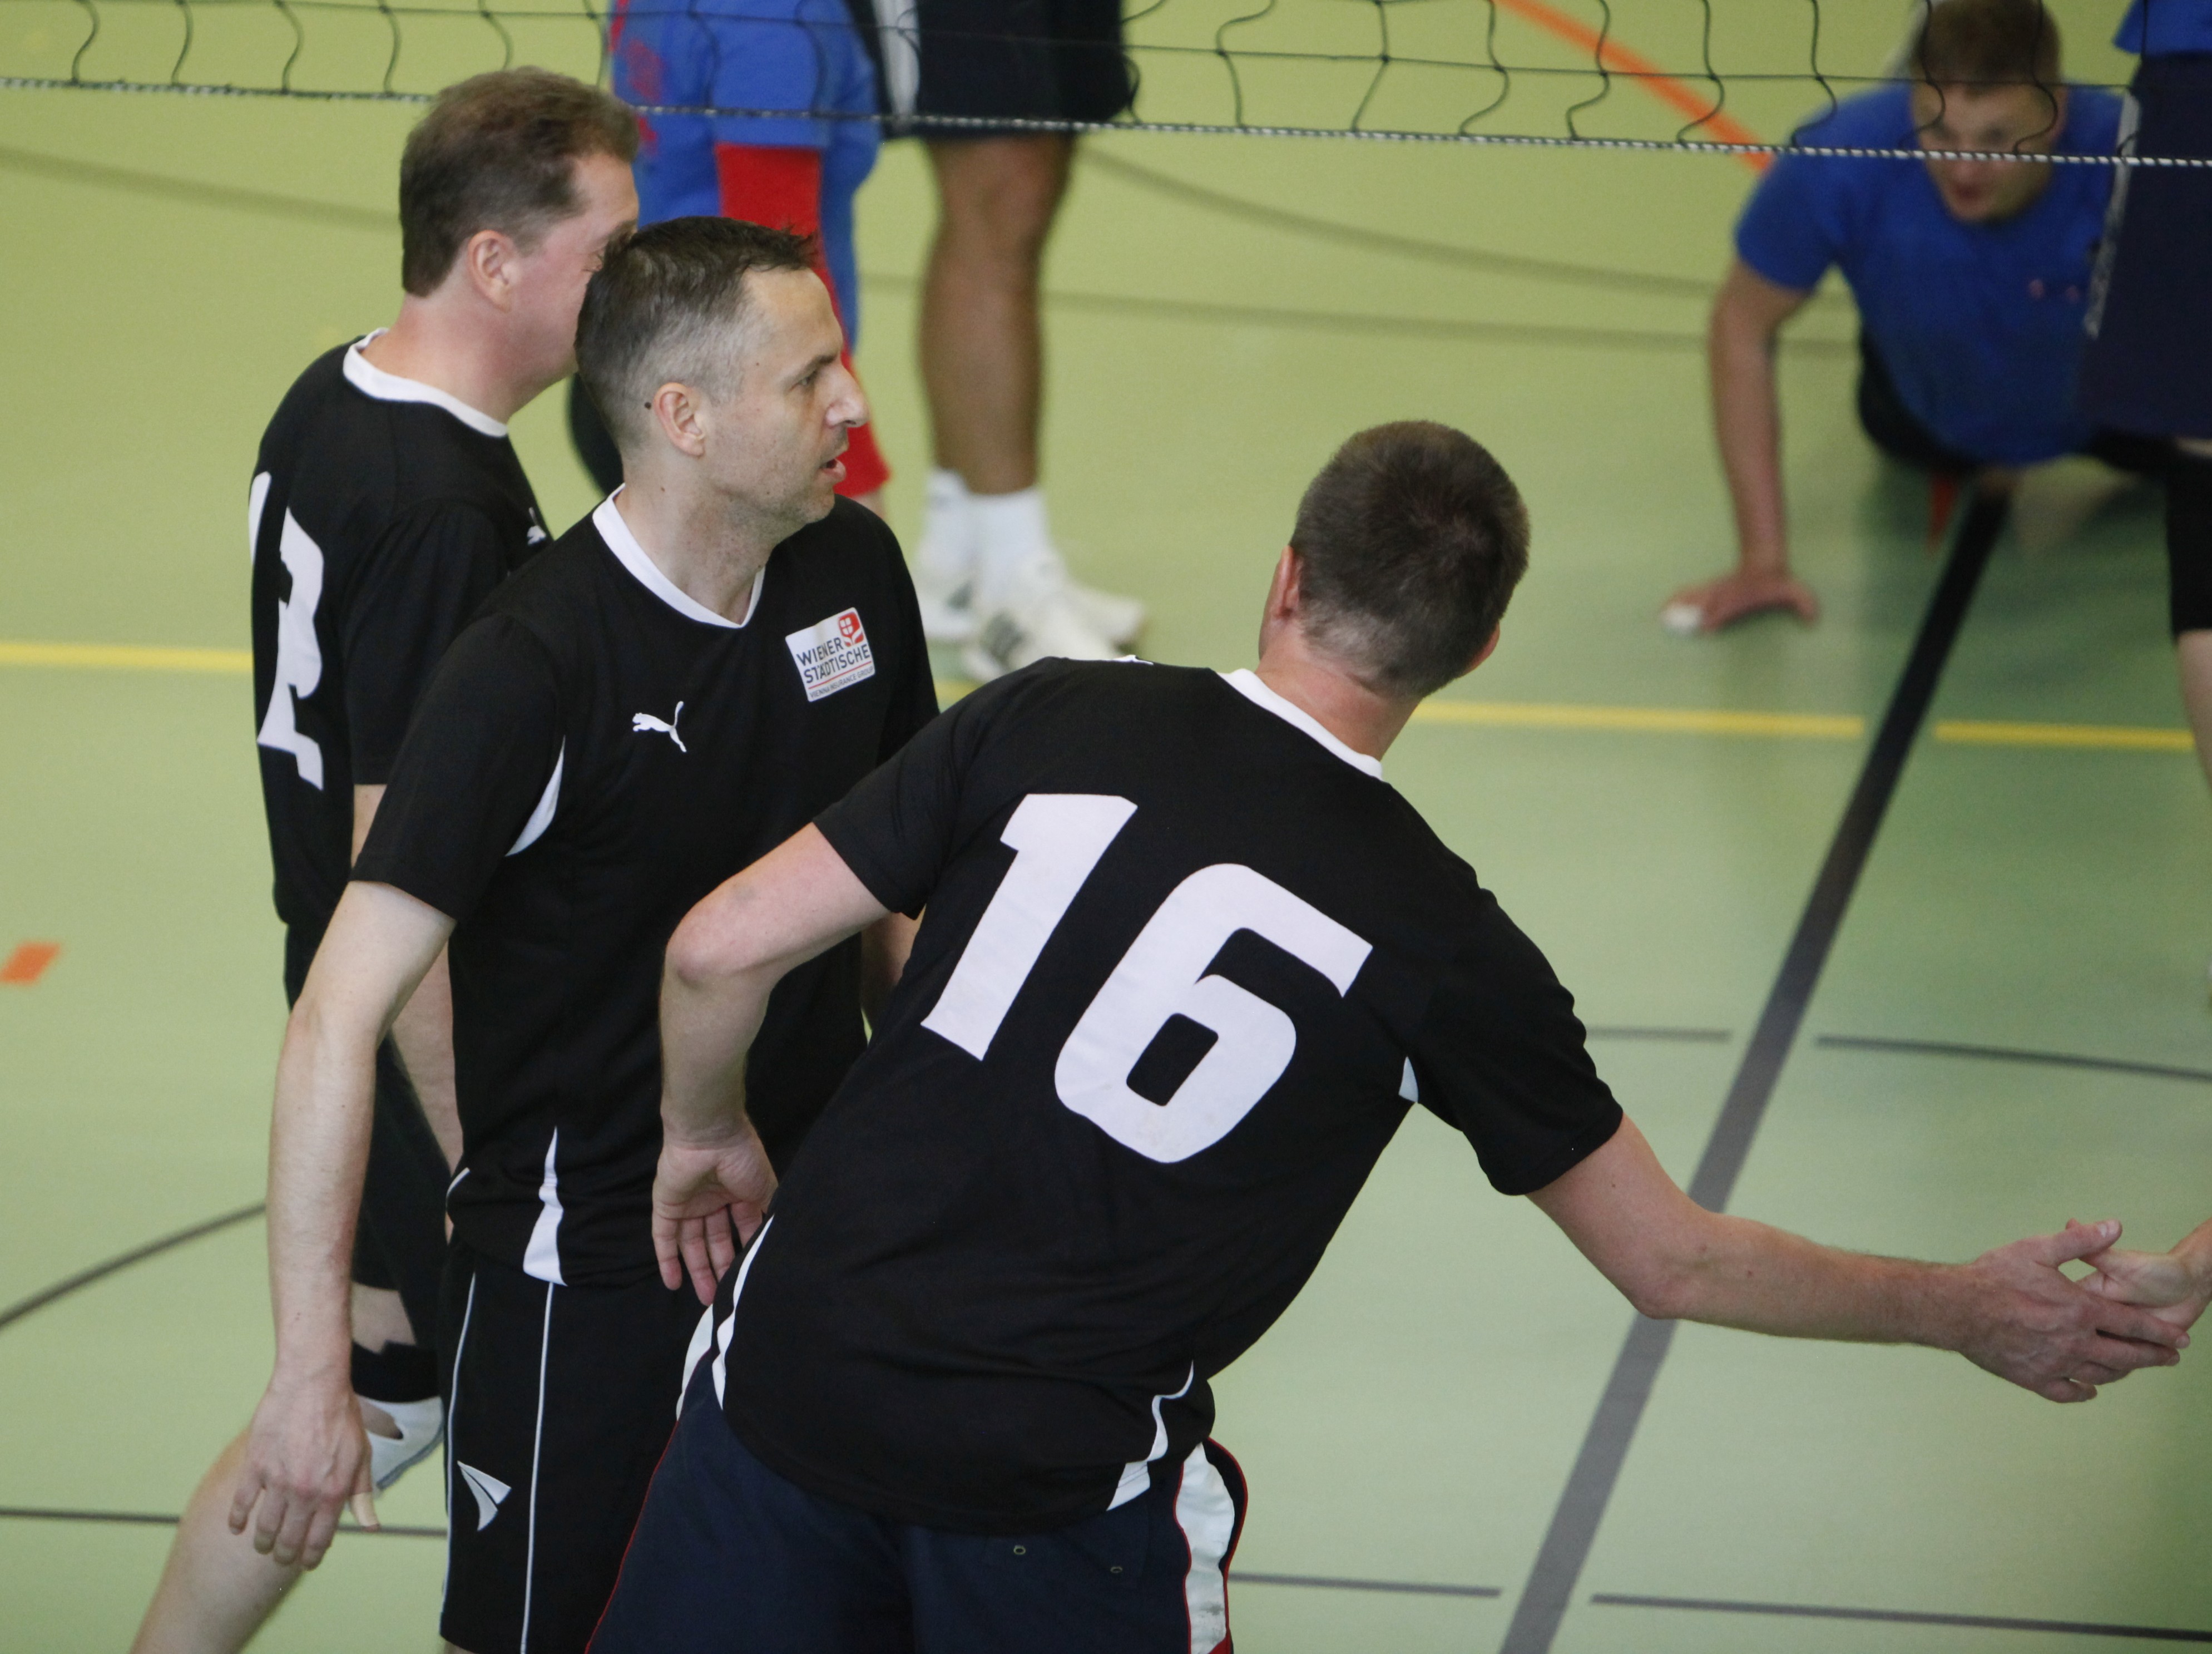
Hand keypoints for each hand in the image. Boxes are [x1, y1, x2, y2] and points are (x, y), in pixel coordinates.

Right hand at [228, 1374, 376, 1568]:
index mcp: (333, 1491)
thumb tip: (370, 1526)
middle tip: (282, 1558)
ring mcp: (277, 1481)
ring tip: (263, 1545)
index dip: (312, 1557)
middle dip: (286, 1555)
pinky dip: (237, 1520)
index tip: (307, 1563)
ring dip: (263, 1542)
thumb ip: (362, 1494)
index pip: (320, 1539)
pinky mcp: (255, 1466)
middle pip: (290, 1540)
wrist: (313, 1384)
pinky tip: (236, 1528)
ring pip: (265, 1527)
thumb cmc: (341, 1416)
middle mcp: (305, 1492)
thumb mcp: (361, 1455)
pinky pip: (241, 1503)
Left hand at [652, 1123, 776, 1302]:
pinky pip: (664, 1238)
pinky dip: (667, 1260)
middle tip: (724, 1297)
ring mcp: (688, 1204)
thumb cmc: (742, 1160)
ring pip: (691, 1243)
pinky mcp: (666, 1207)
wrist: (710, 1137)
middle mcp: (712, 1200)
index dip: (744, 1253)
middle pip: (715, 1241)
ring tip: (706, 1298)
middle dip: (720, 1268)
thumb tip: (769, 1241)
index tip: (748, 1278)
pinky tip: (672, 1284)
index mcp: (737, 1193)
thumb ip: (765, 1215)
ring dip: (698, 1270)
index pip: (740, 1229)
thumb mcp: (764, 1189)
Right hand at [1662, 568, 1818, 633]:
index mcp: (1743, 596)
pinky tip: (1663, 608)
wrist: (1765, 560)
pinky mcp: (1709, 589)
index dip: (1718, 615)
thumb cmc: (1779, 582)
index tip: (1706, 627)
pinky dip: (1676, 599)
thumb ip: (1805, 604)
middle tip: (1675, 623)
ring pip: (1693, 596)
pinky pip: (1689, 593)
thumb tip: (1814, 620)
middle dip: (1691, 613)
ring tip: (1661, 615)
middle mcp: (1726, 593)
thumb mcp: (1795, 591)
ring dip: (1677, 605)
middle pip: (1705, 602)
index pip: (1728, 606)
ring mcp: (1716, 589)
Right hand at [1950, 1220, 2188, 1401]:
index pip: (2132, 1325)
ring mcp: (2055, 1363)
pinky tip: (2090, 1388)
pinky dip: (2083, 1391)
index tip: (2181, 1341)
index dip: (2160, 1333)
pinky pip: (2067, 1391)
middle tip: (2170, 1359)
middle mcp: (2073, 1342)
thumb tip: (2115, 1226)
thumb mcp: (2037, 1248)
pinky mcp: (2033, 1378)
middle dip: (2153, 1357)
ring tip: (2134, 1368)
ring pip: (2100, 1374)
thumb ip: (2080, 1240)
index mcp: (2079, 1310)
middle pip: (2125, 1356)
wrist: (1956, 1308)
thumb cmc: (1994, 1275)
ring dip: (2122, 1372)